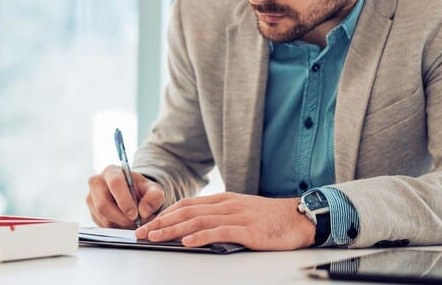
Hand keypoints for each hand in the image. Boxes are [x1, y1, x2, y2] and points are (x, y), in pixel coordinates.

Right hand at [86, 164, 164, 227]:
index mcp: (112, 171)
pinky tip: (124, 222)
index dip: (125, 201)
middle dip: (120, 217)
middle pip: (102, 204)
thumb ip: (154, 197)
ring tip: (131, 221)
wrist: (134, 196)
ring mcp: (91, 198)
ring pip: (101, 216)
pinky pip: (101, 224)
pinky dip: (114, 227)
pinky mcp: (91, 211)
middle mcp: (97, 182)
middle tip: (133, 222)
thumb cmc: (142, 190)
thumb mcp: (154, 190)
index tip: (135, 214)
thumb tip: (144, 211)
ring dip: (118, 224)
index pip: (115, 183)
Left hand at [133, 192, 315, 249]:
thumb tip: (195, 226)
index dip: (165, 213)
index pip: (187, 204)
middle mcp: (226, 205)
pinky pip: (220, 232)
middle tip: (142, 233)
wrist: (299, 217)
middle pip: (186, 212)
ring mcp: (236, 217)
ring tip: (156, 237)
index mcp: (223, 200)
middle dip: (161, 222)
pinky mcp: (247, 230)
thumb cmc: (270, 218)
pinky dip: (201, 237)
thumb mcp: (240, 211)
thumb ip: (219, 215)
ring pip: (198, 221)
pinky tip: (188, 242)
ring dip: (173, 230)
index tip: (148, 223)